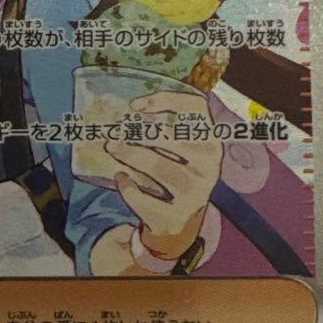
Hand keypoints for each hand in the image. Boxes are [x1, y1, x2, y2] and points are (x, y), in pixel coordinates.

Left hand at [106, 90, 223, 261]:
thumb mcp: (178, 150)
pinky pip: (148, 201)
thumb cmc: (174, 172)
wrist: (179, 221)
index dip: (166, 101)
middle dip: (141, 133)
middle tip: (115, 132)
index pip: (196, 109)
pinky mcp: (177, 216)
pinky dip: (130, 189)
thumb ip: (162, 128)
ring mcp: (196, 193)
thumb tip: (129, 110)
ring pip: (162, 168)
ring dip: (133, 155)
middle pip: (175, 140)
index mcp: (210, 142)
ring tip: (112, 147)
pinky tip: (121, 178)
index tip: (134, 105)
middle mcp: (209, 166)